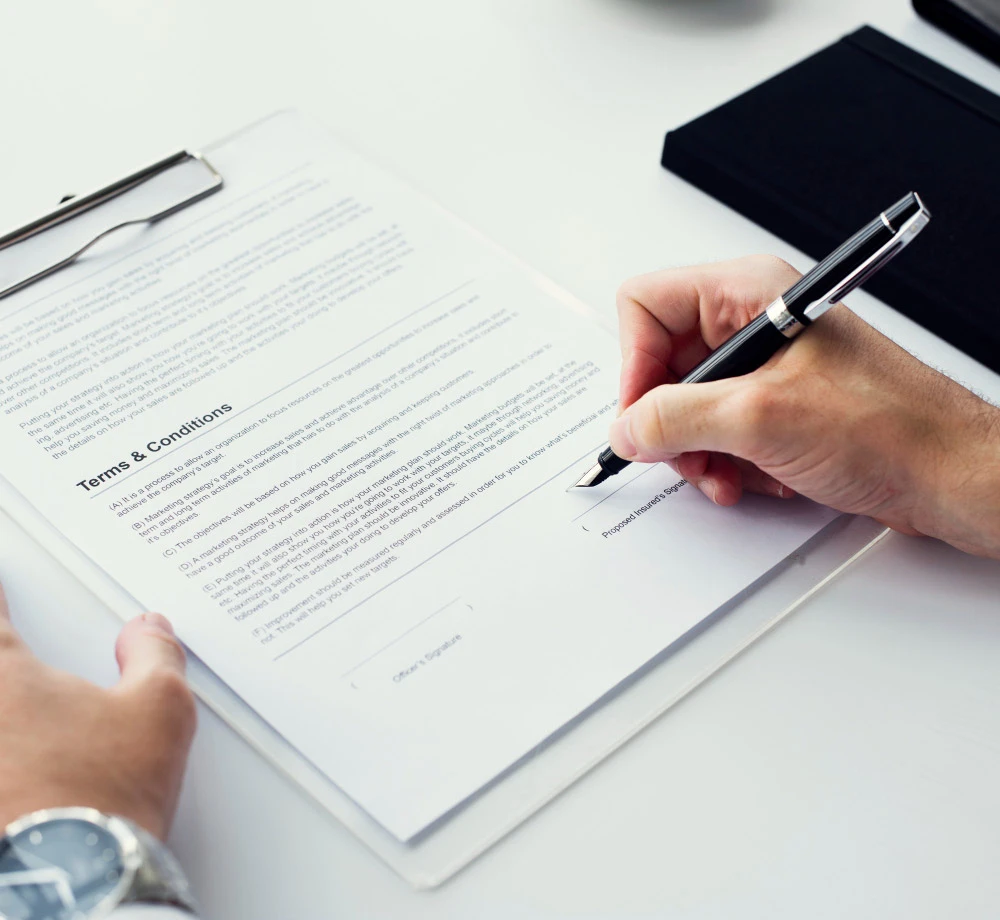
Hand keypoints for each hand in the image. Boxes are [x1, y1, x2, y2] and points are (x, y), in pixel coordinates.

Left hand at [0, 583, 195, 839]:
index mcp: (4, 676)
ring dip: (5, 712)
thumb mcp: (159, 710)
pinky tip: (13, 770)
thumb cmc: (102, 797)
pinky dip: (2, 762)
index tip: (0, 583)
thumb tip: (149, 630)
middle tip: (9, 661)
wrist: (70, 885)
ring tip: (23, 721)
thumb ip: (154, 655)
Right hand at [610, 256, 999, 558]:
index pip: (647, 306)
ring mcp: (764, 366)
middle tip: (686, 453)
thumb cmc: (889, 425)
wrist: (946, 474)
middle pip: (662, 362)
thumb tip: (626, 427)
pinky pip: (717, 429)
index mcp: (747, 294)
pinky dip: (725, 460)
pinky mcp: (774, 404)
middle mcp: (752, 323)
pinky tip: (752, 477)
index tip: (642, 413)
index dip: (634, 364)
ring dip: (697, 449)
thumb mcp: (759, 419)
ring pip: (686, 404)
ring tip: (725, 473)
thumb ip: (674, 419)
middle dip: (669, 420)